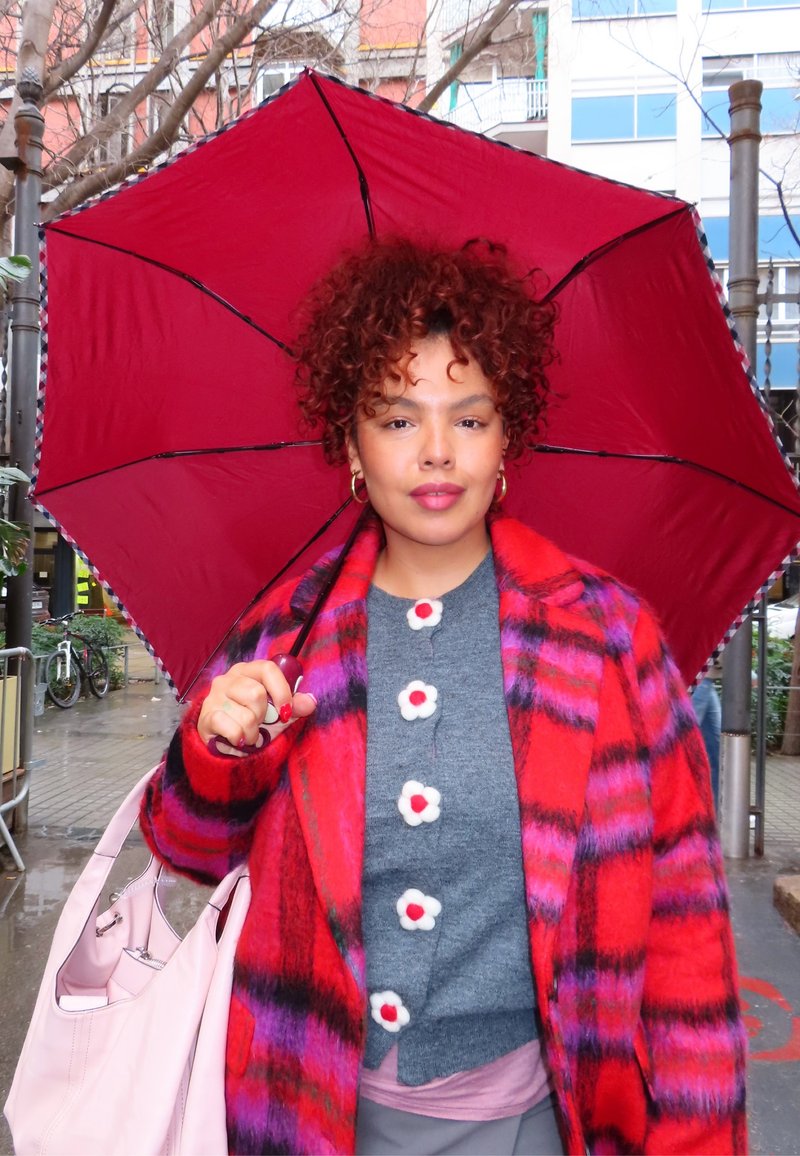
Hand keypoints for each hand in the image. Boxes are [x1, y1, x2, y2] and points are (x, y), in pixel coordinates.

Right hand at [197, 659, 315, 756]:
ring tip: (248, 733)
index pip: (268, 669)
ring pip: (246, 715)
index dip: (282, 691)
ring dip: (253, 731)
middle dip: (264, 715)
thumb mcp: (276, 714)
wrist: (223, 743)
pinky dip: (241, 739)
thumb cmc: (251, 721)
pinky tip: (237, 739)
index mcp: (247, 671)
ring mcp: (214, 697)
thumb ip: (294, 706)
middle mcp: (228, 679)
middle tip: (259, 723)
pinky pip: (233, 729)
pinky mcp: (206, 716)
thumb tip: (311, 701)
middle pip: (257, 693)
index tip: (286, 711)